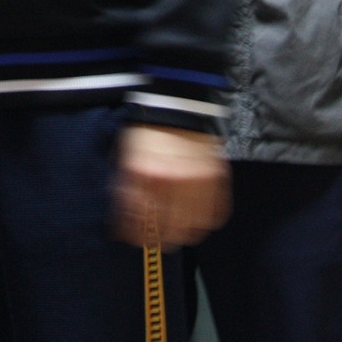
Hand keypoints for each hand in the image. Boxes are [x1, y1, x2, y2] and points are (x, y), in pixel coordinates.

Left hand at [113, 125, 229, 248]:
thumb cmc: (149, 130)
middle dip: (159, 239)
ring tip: (177, 234)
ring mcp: (196, 180)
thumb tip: (125, 217)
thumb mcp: (127, 156)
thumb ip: (126, 187)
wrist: (176, 102)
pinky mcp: (215, 176)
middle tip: (156, 240)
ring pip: (192, 227)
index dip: (135, 235)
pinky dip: (206, 222)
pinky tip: (197, 221)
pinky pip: (215, 212)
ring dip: (183, 235)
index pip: (139, 221)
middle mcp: (171, 181)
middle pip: (166, 230)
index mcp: (144, 175)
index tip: (133, 238)